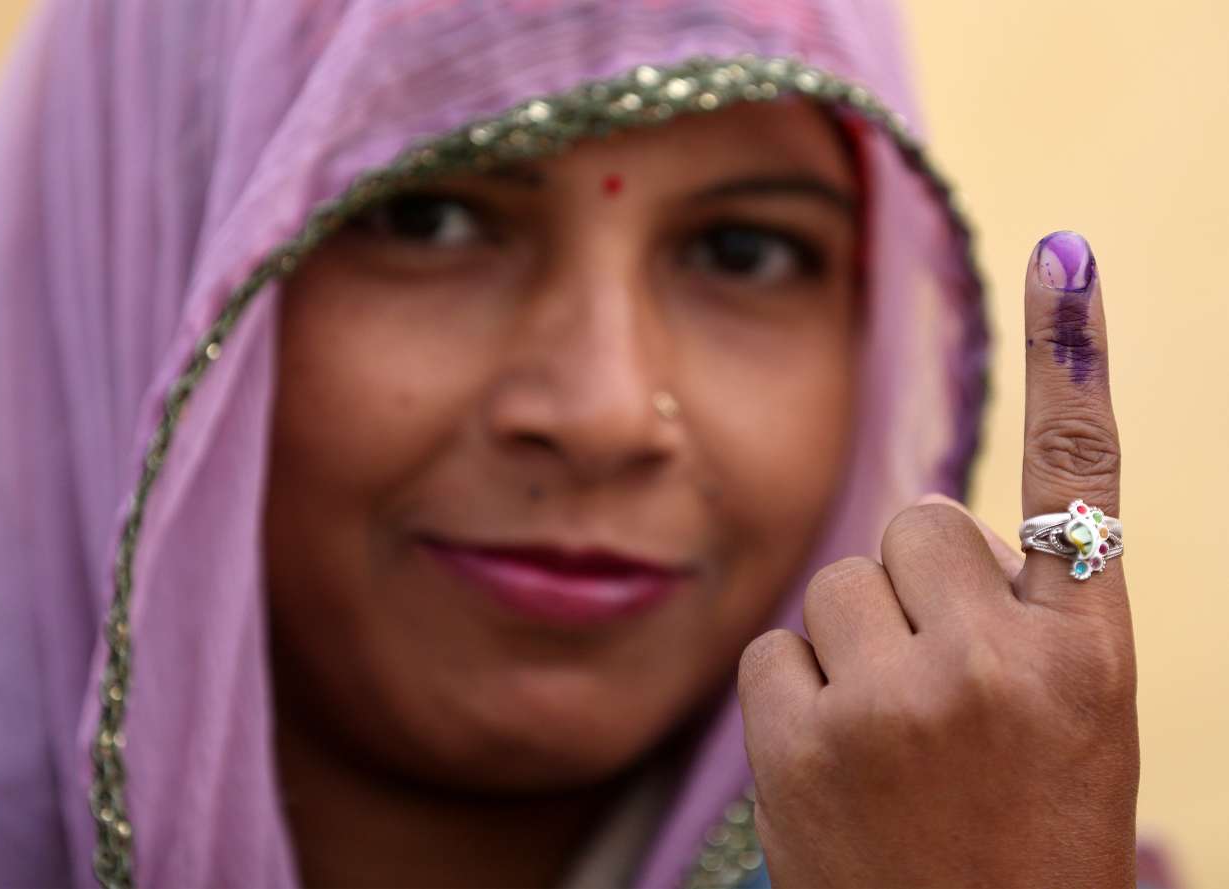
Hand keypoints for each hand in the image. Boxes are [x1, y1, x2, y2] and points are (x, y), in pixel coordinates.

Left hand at [738, 231, 1137, 887]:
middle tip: (936, 690)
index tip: (1066, 252)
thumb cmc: (1018, 839)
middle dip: (913, 587)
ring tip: (892, 743)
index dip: (1077, 358)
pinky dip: (797, 695)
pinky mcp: (803, 734)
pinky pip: (778, 646)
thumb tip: (923, 527)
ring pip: (838, 582)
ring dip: (856, 644)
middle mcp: (999, 661)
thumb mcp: (1063, 726)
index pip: (1081, 479)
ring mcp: (895, 697)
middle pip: (913, 522)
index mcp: (1089, 656)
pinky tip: (837, 768)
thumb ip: (1017, 617)